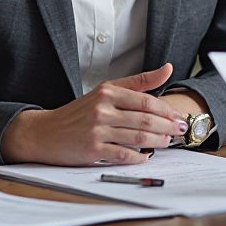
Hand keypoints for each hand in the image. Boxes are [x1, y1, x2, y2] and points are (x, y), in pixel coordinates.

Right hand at [1, 63, 187, 165]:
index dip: (166, 111)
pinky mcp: (92, 149)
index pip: (146, 101)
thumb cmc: (79, 112)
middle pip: (145, 120)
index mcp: (108, 92)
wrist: (45, 132)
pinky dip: (138, 157)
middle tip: (180, 131)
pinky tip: (146, 156)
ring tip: (167, 142)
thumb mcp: (106, 90)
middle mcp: (102, 109)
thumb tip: (168, 69)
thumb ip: (138, 82)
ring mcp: (97, 130)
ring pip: (137, 137)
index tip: (178, 117)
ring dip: (157, 142)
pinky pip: (123, 155)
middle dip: (167, 127)